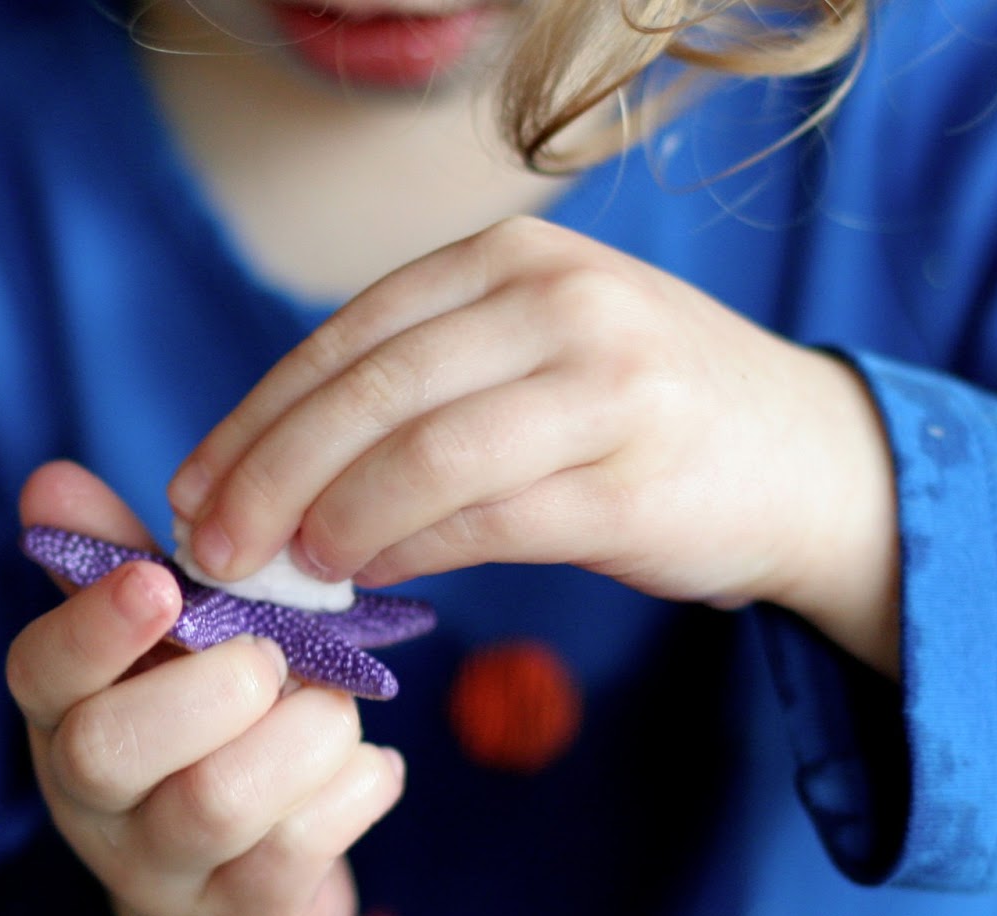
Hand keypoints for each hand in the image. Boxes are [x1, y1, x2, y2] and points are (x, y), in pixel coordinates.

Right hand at [7, 462, 405, 915]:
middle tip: (275, 658)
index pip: (40, 672)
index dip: (93, 626)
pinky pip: (299, 851)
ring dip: (303, 734)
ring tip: (331, 712)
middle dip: (214, 685)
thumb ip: (114, 565)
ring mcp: (163, 872)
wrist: (235, 899)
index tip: (160, 582)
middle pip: (110, 749)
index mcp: (65, 716)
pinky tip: (368, 768)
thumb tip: (48, 479)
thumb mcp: (157, 651)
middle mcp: (93, 803)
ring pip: (216, 801)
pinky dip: (357, 788)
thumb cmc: (199, 737)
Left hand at [168, 217, 898, 674]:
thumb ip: (419, 392)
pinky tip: (369, 575)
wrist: (806, 457)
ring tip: (286, 571)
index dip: (255, 420)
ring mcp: (604, 382)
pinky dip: (412, 551)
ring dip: (333, 521)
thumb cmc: (638, 415)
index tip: (191, 487)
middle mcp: (556, 301)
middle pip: (369, 393)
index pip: (345, 340)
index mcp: (509, 260)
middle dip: (268, 478)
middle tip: (212, 549)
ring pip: (422, 456)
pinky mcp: (634, 475)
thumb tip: (273, 482)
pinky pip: (489, 517)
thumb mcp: (529, 356)